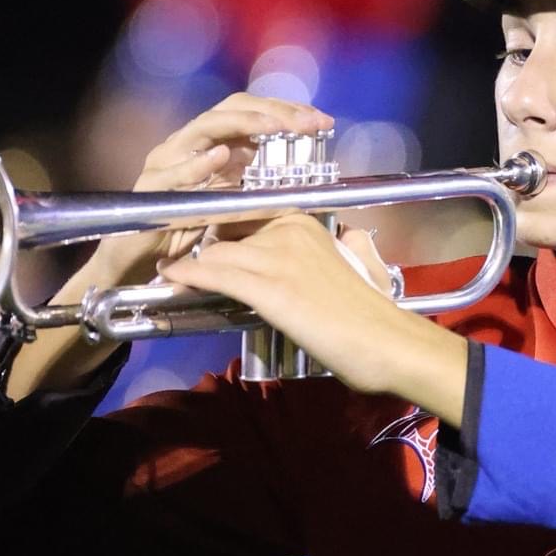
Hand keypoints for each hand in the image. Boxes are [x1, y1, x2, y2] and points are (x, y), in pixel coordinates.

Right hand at [5, 95, 331, 404]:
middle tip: (307, 122)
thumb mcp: (229, 205)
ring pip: (203, 130)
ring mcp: (165, 163)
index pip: (250, 113)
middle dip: (272, 112)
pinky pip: (173, 173)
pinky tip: (220, 158)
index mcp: (208, 145)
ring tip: (272, 126)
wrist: (135, 265)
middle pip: (230, 110)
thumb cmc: (182, 233)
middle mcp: (186, 145)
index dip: (285, 111)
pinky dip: (196, 164)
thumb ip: (255, 185)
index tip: (321, 120)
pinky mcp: (149, 192)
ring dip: (241, 126)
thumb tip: (300, 172)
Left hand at [161, 213, 469, 421]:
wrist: (386, 342)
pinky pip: (216, 274)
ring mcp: (278, 257)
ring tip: (169, 273)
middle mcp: (289, 230)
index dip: (220, 228)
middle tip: (176, 255)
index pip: (247, 213)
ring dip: (189, 262)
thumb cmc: (375, 312)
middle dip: (199, 240)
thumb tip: (351, 238)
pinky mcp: (270, 287)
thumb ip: (352, 244)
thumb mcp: (365, 263)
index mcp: (306, 222)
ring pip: (216, 251)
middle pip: (226, 227)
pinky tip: (173, 278)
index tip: (202, 240)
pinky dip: (189, 275)